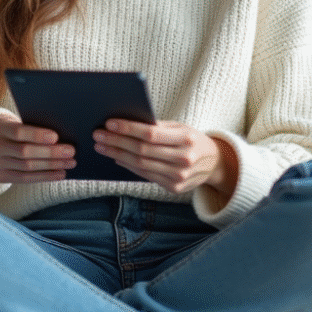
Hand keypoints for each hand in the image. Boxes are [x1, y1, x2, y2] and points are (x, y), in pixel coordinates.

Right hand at [0, 114, 75, 184]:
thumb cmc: (9, 130)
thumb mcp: (13, 122)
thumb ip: (30, 126)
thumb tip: (59, 137)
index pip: (18, 132)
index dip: (37, 135)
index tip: (56, 137)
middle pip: (25, 151)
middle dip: (50, 152)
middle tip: (71, 151)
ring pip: (27, 167)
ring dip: (52, 166)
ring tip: (70, 163)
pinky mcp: (0, 176)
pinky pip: (25, 179)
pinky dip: (45, 176)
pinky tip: (60, 174)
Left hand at [92, 119, 235, 196]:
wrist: (213, 163)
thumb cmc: (191, 139)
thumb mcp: (180, 127)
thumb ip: (157, 126)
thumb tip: (125, 123)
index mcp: (186, 139)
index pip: (150, 134)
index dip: (128, 128)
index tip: (109, 123)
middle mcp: (183, 159)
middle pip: (142, 151)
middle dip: (117, 142)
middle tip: (98, 135)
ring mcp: (179, 176)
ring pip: (141, 165)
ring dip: (117, 155)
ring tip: (102, 146)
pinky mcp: (174, 188)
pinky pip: (146, 175)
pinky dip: (128, 166)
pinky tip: (117, 157)